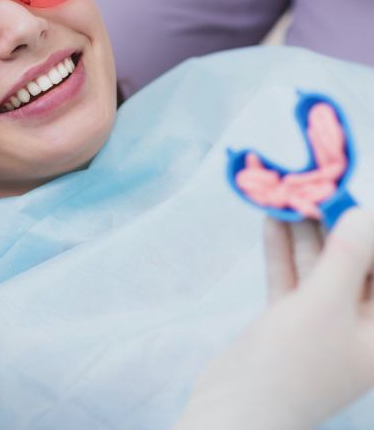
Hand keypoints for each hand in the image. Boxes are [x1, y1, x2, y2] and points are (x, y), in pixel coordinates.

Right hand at [176, 209, 373, 429]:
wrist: (236, 407)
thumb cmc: (295, 361)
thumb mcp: (326, 303)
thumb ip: (349, 255)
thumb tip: (363, 214)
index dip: (373, 234)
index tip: (354, 199)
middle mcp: (360, 325)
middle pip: (357, 264)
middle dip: (337, 226)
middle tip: (315, 189)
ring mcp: (322, 322)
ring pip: (321, 267)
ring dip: (305, 233)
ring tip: (290, 194)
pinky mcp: (290, 320)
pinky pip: (292, 278)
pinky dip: (282, 251)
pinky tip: (271, 221)